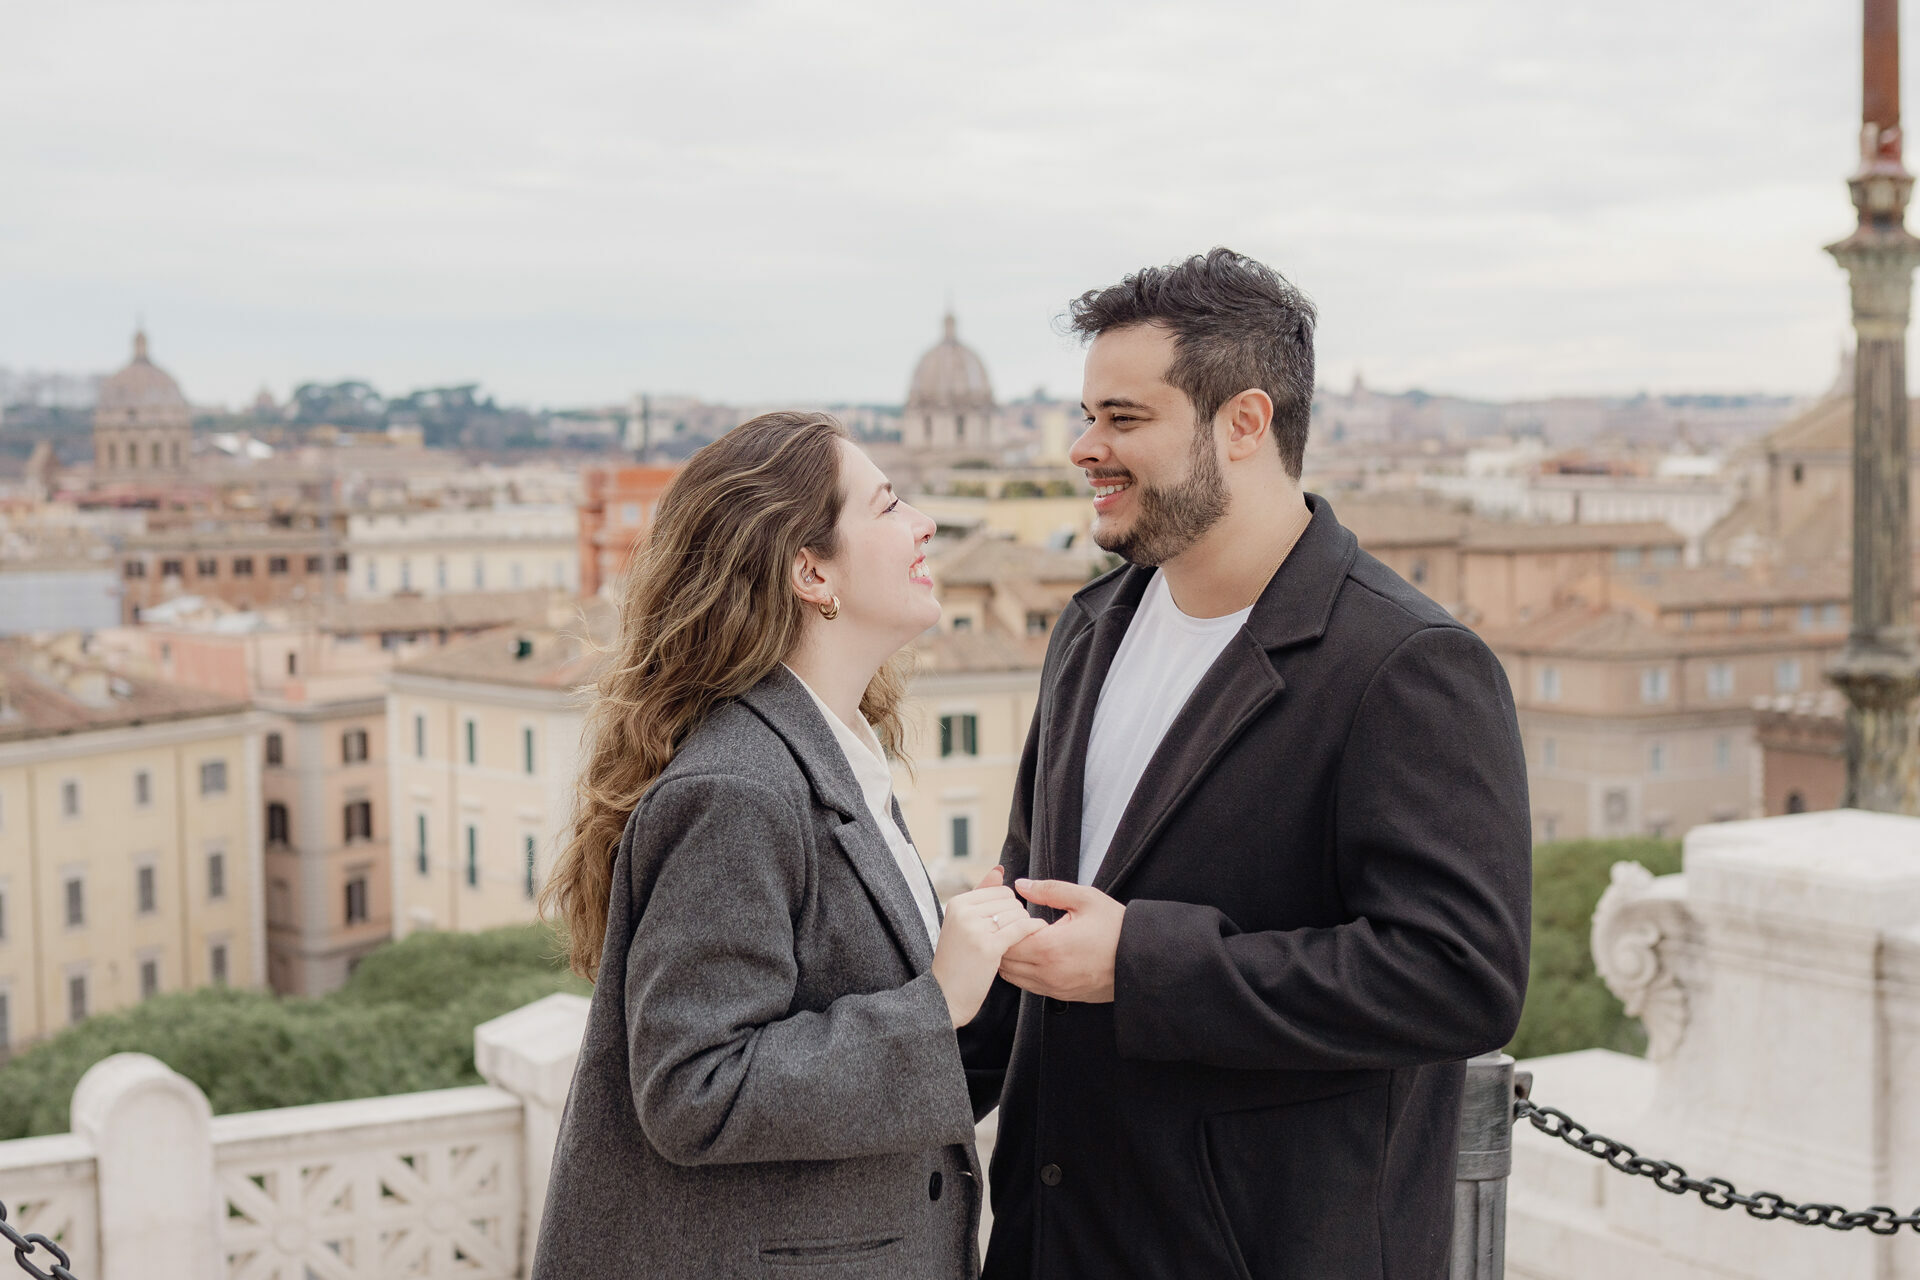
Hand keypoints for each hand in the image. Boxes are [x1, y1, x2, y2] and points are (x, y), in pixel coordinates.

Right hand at [930, 866, 1046, 1026]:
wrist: (945, 995)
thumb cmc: (957, 960)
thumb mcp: (962, 922)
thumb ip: (981, 894)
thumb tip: (999, 870)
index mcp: (958, 903)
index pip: (1000, 891)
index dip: (1008, 907)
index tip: (1004, 924)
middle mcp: (964, 912)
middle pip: (1010, 901)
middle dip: (1017, 917)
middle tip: (1009, 936)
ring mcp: (975, 929)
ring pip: (1017, 914)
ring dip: (1024, 927)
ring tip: (1014, 942)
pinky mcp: (988, 947)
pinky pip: (1021, 929)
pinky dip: (1033, 930)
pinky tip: (1037, 936)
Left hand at [997, 878, 1123, 1002]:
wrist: (1142, 959)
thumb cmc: (1116, 927)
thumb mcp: (1086, 899)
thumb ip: (1049, 890)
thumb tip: (1021, 884)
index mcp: (1049, 947)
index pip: (1006, 939)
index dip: (1004, 924)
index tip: (1014, 912)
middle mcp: (1047, 972)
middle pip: (1004, 959)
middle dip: (1003, 941)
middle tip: (1013, 924)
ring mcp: (1053, 988)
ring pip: (1012, 976)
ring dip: (1011, 957)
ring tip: (1023, 938)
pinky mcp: (1060, 996)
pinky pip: (1028, 986)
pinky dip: (1022, 971)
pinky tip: (1033, 954)